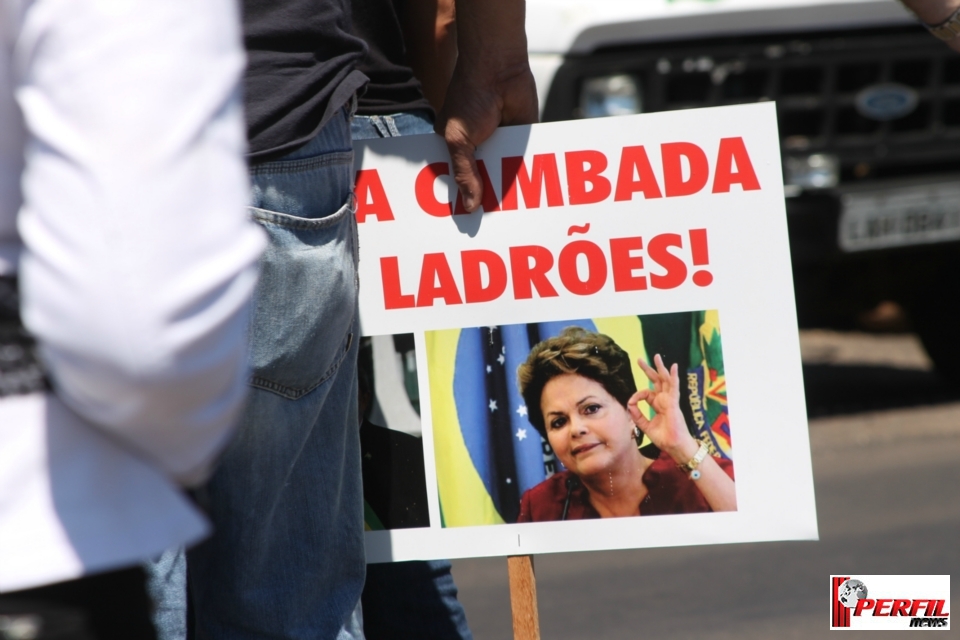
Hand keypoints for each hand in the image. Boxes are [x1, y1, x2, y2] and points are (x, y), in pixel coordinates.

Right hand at [435, 57, 537, 211]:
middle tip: (490, 230)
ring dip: (509, 192)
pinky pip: (525, 162)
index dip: (459, 199)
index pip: (457, 180)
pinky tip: (531, 198)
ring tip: (512, 221)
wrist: (498, 69)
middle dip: (487, 202)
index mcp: (456, 148)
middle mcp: (479, 149)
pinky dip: (528, 175)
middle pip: (484, 182)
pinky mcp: (522, 139)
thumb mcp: (459, 140)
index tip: (462, 225)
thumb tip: (469, 206)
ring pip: (506, 175)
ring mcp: (501, 144)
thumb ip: (465, 173)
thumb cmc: (469, 98)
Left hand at [627, 354, 698, 462]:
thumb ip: (637, 415)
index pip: (646, 393)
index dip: (636, 395)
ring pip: (665, 380)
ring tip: (656, 356)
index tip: (631, 403)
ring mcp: (670, 400)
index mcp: (658, 404)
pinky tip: (673, 367)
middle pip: (656, 381)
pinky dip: (674, 377)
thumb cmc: (664, 437)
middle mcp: (665, 400)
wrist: (674, 446)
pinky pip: (674, 387)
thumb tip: (629, 404)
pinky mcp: (674, 403)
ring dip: (660, 368)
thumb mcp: (645, 425)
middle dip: (648, 370)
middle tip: (639, 359)